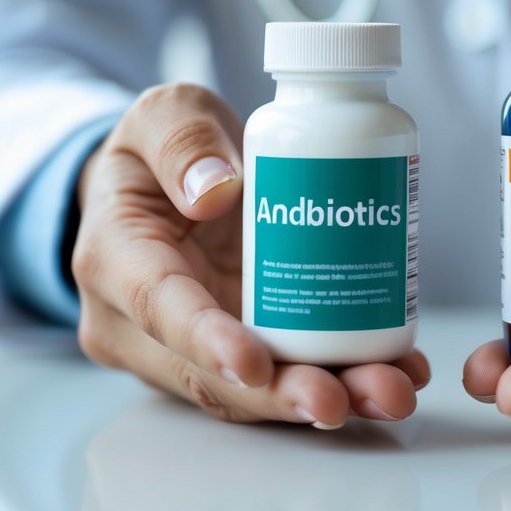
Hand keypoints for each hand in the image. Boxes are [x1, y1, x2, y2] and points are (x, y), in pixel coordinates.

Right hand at [72, 83, 428, 426]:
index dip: (207, 342)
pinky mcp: (234, 351)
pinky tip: (395, 373)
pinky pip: (282, 376)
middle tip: (344, 396)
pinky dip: (339, 377)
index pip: (157, 309)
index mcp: (115, 258)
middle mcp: (141, 324)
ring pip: (252, 390)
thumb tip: (216, 190)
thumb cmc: (161, 148)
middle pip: (210, 375)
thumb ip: (183, 139)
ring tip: (389, 392)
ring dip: (322, 395)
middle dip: (281, 394)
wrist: (166, 181)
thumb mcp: (164, 114)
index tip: (257, 364)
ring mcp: (189, 347)